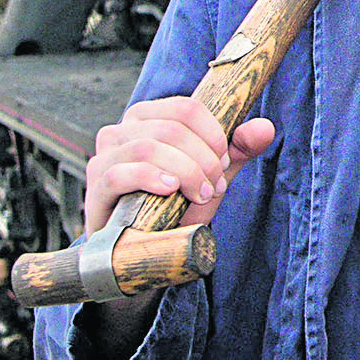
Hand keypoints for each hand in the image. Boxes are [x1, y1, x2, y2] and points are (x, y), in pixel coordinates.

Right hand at [81, 96, 276, 234]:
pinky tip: (170, 190)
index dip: (213, 134)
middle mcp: (121, 131)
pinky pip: (118, 173)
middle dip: (203, 158)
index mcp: (149, 118)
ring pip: (146, 147)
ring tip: (199, 194)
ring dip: (184, 171)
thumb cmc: (174, 207)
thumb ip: (236, 150)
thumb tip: (265, 127)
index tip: (224, 162)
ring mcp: (103, 158)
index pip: (185, 107)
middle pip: (170, 128)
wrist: (144, 251)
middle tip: (214, 185)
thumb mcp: (211, 176)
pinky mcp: (94, 188)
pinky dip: (150, 178)